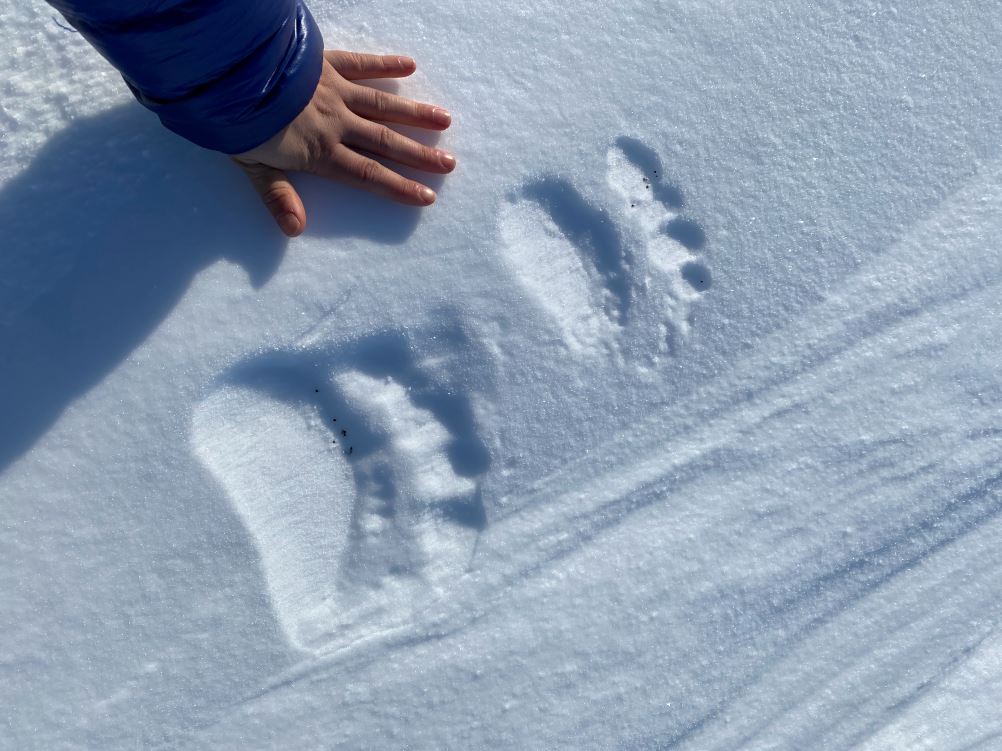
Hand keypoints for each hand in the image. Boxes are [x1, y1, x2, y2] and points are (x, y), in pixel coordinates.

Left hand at [233, 50, 454, 236]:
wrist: (231, 72)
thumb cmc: (236, 122)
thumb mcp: (252, 167)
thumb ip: (278, 197)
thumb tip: (296, 229)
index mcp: (320, 153)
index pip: (368, 176)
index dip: (399, 188)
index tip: (427, 196)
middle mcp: (337, 123)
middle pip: (385, 143)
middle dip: (420, 155)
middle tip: (450, 162)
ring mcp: (335, 91)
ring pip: (382, 105)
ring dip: (415, 114)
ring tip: (444, 120)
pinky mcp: (326, 63)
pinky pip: (361, 64)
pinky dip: (385, 65)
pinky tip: (409, 66)